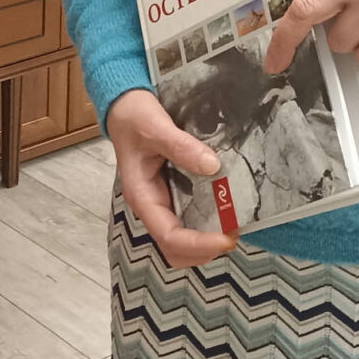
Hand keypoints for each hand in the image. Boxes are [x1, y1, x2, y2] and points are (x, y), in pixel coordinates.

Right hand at [106, 89, 238, 265]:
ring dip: (207, 242)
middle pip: (175, 250)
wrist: (125, 107)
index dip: (199, 244)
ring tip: (233, 226)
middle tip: (233, 233)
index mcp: (143, 197)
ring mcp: (162, 203)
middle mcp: (152, 206)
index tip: (227, 237)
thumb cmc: (135, 118)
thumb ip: (181, 147)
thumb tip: (213, 166)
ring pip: (182, 242)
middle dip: (204, 250)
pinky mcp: (172, 195)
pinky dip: (207, 226)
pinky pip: (189, 221)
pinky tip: (225, 211)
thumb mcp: (156, 127)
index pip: (169, 237)